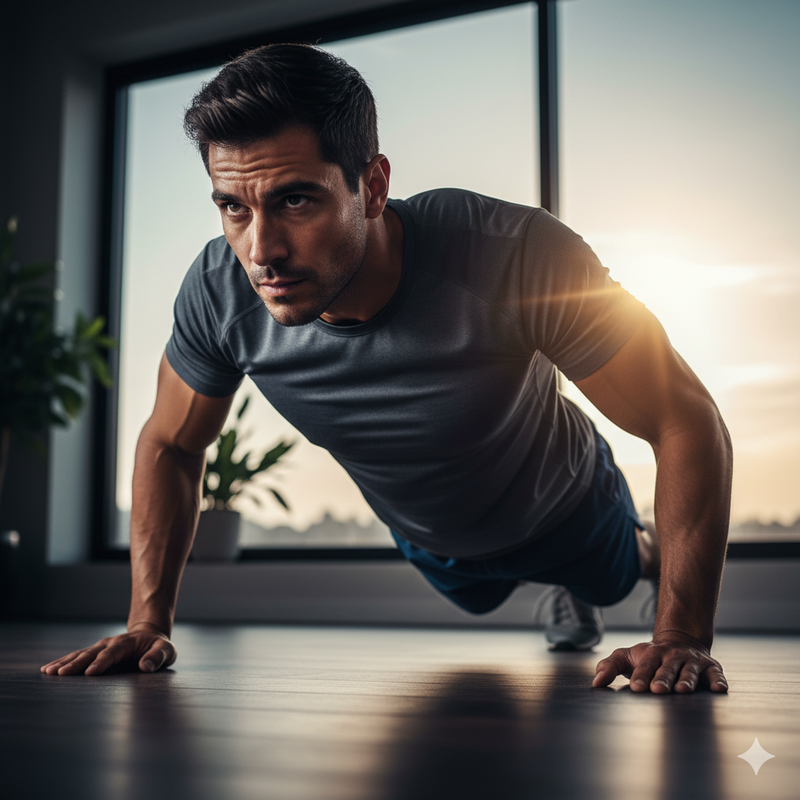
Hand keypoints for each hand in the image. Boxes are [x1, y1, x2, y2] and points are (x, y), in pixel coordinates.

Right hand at [40, 622, 175, 675]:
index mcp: (126, 643)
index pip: (112, 653)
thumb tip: (146, 666)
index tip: (90, 672)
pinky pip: (76, 657)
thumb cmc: (158, 646)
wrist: (149, 635)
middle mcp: (109, 643)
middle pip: (91, 653)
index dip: (102, 662)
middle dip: (76, 664)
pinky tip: (48, 670)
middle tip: (61, 674)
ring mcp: (100, 648)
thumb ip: (158, 656)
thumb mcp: (166, 650)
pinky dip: (63, 662)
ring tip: (48, 671)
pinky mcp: (94, 653)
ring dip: (64, 662)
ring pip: (80, 654)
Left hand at [592, 631, 727, 693]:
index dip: (641, 675)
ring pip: (690, 671)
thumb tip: (595, 682)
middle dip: (663, 678)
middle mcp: (673, 656)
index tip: (637, 687)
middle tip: (658, 690)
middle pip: (667, 668)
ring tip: (683, 690)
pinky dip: (718, 680)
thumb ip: (610, 667)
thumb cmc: (649, 656)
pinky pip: (715, 674)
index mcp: (652, 654)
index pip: (645, 665)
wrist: (680, 641)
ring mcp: (692, 661)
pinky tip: (718, 688)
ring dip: (687, 680)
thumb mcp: (627, 657)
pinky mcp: (711, 667)